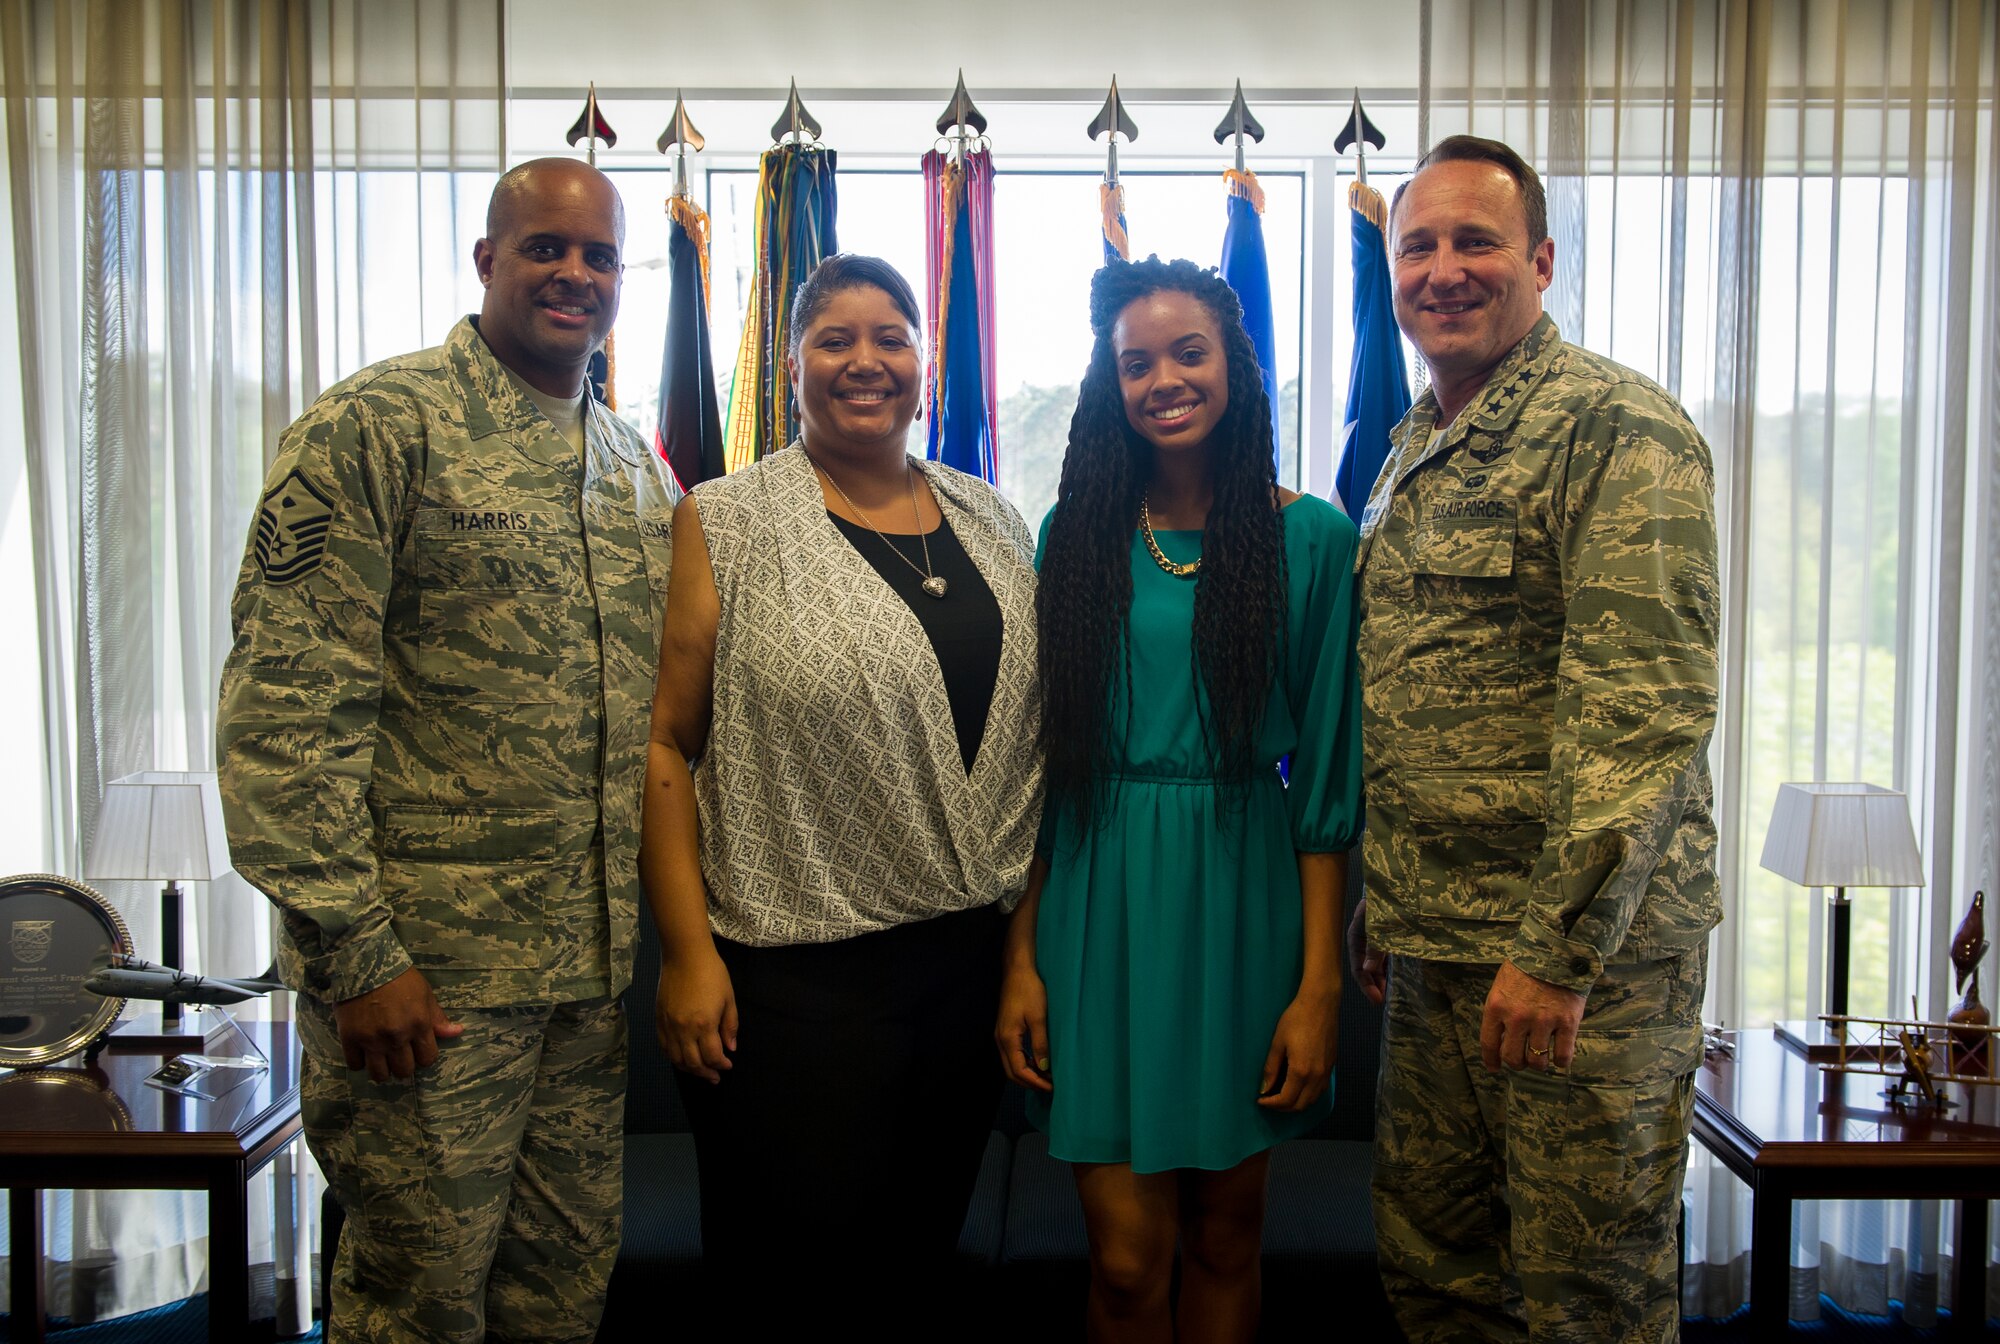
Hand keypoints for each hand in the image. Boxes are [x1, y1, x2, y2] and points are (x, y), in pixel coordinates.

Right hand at [333, 968, 462, 1082]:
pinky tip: (362, 1052)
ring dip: (382, 1069)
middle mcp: (397, 1037)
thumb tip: (457, 1032)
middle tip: (398, 1054)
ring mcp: (372, 1040)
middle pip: (404, 1071)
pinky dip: (359, 1062)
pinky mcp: (350, 1039)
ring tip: (380, 1058)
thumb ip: (437, 1018)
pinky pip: (355, 1065)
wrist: (364, 964)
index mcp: (419, 1025)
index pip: (427, 1059)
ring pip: (379, 1074)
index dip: (424, 1057)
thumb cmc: (399, 977)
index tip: (417, 1050)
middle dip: (403, 1065)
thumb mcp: (425, 993)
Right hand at [657, 943, 737, 1082]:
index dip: (721, 1065)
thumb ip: (730, 1026)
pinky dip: (673, 1057)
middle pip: (693, 1063)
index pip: (712, 1056)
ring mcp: (668, 1026)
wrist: (685, 955)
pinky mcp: (658, 1020)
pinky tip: (681, 1058)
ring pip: (676, 1059)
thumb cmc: (712, 973)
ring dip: (689, 1069)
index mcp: (704, 1024)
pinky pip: (664, 1047)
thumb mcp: (729, 999)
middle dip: (706, 1073)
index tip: (728, 1066)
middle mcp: (684, 1030)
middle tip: (715, 1077)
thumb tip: (730, 1049)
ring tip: (699, 1071)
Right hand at [994, 963, 1052, 1092]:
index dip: (1035, 1082)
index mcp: (1007, 1038)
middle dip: (1030, 1082)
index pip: (1019, 1070)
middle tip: (1050, 1086)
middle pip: (1011, 1072)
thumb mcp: (1039, 1017)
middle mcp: (1000, 1039)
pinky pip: (1012, 1054)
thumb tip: (1044, 1067)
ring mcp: (1001, 1035)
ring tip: (1046, 1077)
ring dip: (1027, 1074)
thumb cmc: (1029, 990)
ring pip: (1011, 1064)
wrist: (1018, 970)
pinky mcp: (1005, 1030)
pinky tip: (1038, 1061)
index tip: (1052, 1087)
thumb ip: (1040, 1043)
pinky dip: (1024, 1063)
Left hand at [1258, 985, 1338, 1111]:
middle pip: (1300, 1105)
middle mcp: (1317, 1076)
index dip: (1271, 1104)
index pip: (1286, 1100)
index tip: (1260, 1100)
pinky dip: (1308, 1095)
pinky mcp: (1332, 1066)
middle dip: (1283, 1108)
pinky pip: (1321, 1090)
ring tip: (1282, 1096)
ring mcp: (1327, 1072)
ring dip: (1297, 1103)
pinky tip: (1298, 1087)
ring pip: (1313, 1100)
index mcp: (1301, 1071)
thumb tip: (1264, 1087)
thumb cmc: (1296, 1019)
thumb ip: (1271, 1068)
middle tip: (1269, 1100)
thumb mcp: (1278, 1042)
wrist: (1321, 1004)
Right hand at [1346, 898, 1388, 1005]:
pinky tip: (1390, 977)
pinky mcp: (1384, 935)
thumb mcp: (1378, 926)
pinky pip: (1382, 956)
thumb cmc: (1383, 903)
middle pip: (1364, 967)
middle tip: (1381, 1001)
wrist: (1395, 885)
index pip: (1358, 967)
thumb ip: (1374, 947)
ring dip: (1379, 978)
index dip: (1366, 985)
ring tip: (1385, 993)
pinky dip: (1385, 968)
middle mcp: (1362, 940)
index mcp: (1355, 937)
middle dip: (1372, 985)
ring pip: (1373, 963)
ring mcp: (1373, 938)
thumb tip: (1368, 970)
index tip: (1377, 1000)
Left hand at [1480, 960, 1586, 1072]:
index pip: (1489, 1043)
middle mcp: (1517, 1017)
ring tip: (1541, 1057)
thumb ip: (1500, 1012)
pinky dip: (1561, 1061)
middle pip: (1512, 1058)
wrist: (1557, 950)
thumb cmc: (1526, 968)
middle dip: (1516, 1063)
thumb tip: (1499, 1039)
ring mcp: (1543, 1021)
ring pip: (1537, 1061)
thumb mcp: (1502, 986)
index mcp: (1496, 1007)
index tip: (1494, 1068)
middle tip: (1522, 1060)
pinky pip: (1562, 1056)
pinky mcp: (1567, 1022)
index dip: (1491, 1060)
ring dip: (1538, 1063)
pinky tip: (1559, 1056)